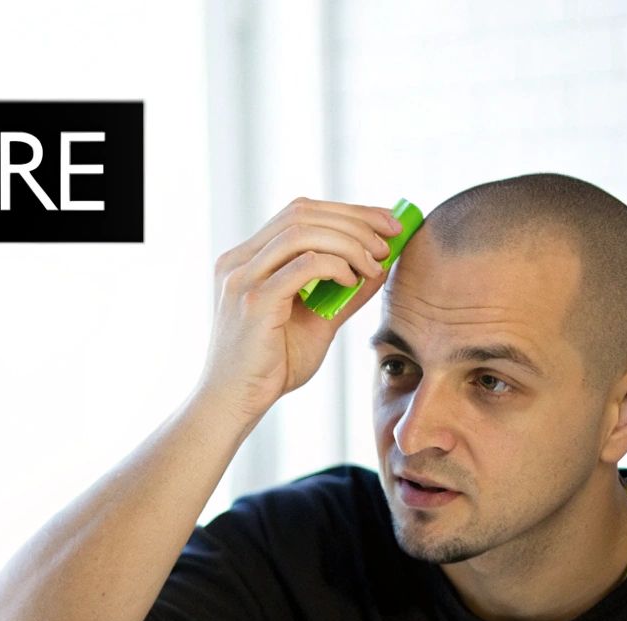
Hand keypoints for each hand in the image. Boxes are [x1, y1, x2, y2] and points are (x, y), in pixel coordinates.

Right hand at [198, 198, 404, 422]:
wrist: (235, 404)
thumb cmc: (270, 367)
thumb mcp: (316, 322)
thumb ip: (344, 293)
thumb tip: (382, 266)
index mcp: (246, 259)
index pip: (298, 214)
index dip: (346, 211)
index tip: (384, 223)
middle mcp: (238, 261)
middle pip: (302, 212)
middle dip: (355, 218)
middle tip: (391, 235)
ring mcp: (242, 278)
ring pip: (303, 231)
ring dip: (349, 242)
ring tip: (374, 263)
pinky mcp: (254, 300)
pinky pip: (304, 264)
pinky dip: (336, 265)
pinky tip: (352, 281)